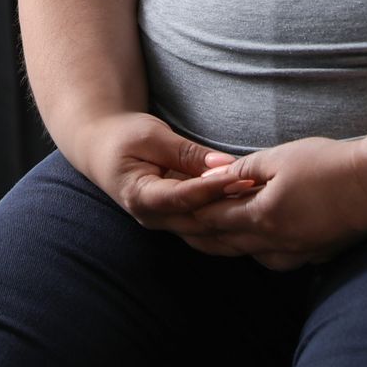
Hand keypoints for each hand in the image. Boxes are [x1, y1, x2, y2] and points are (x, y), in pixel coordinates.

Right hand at [71, 112, 262, 243]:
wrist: (102, 147)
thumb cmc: (124, 136)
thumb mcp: (152, 136)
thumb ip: (186, 153)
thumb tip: (224, 165)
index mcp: (140, 196)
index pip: (182, 198)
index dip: (212, 190)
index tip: (241, 179)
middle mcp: (152, 218)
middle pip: (197, 221)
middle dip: (230, 209)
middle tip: (263, 194)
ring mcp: (164, 222)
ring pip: (204, 230)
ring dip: (233, 219)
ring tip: (264, 202)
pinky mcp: (175, 219)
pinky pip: (204, 226)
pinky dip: (227, 220)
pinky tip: (252, 209)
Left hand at [181, 136, 366, 271]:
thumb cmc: (329, 164)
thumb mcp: (281, 157)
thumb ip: (245, 168)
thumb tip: (216, 177)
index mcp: (262, 216)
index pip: (214, 219)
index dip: (190, 213)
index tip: (171, 209)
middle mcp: (275, 243)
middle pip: (227, 244)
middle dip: (201, 236)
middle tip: (179, 229)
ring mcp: (297, 253)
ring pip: (251, 255)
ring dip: (229, 246)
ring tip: (212, 236)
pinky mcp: (316, 255)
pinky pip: (277, 259)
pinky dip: (259, 250)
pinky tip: (259, 241)